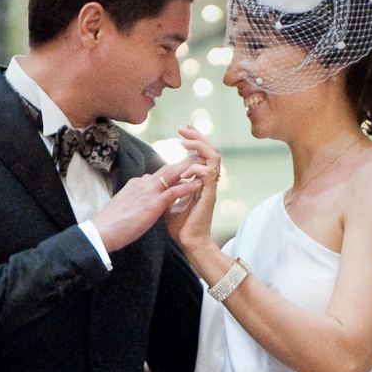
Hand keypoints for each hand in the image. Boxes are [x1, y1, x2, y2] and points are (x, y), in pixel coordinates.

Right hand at [92, 163, 197, 252]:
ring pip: (172, 175)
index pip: (156, 176)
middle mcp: (142, 184)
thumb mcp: (124, 206)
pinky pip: (174, 191)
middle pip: (166, 170)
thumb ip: (135, 200)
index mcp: (136, 185)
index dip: (171, 172)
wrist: (102, 232)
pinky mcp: (153, 203)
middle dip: (183, 163)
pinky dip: (188, 186)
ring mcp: (148, 192)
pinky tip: (199, 184)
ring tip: (203, 164)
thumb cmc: (111, 224)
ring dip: (189, 168)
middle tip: (198, 157)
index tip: (183, 169)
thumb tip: (141, 199)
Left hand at [166, 126, 222, 249]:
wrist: (188, 243)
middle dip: (198, 137)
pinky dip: (197, 167)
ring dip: (199, 146)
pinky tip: (185, 169)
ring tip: (185, 141)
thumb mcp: (169, 201)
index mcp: (199, 181)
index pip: (201, 154)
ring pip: (213, 157)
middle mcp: (207, 181)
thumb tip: (158, 179)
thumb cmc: (180, 225)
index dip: (194, 140)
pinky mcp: (209, 195)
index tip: (184, 129)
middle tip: (184, 128)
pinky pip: (208, 174)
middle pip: (210, 150)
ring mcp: (209, 187)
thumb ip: (169, 188)